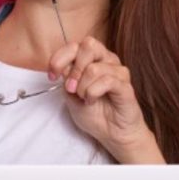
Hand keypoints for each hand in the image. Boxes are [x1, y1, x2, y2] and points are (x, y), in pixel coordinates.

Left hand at [48, 36, 163, 163]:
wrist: (111, 133)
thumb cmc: (93, 112)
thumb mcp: (70, 94)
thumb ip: (66, 77)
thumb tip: (63, 67)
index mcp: (92, 59)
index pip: (74, 46)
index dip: (59, 58)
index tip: (52, 76)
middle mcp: (106, 60)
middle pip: (88, 45)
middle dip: (74, 69)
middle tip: (71, 88)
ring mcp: (118, 72)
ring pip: (94, 68)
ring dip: (82, 87)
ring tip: (84, 98)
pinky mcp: (126, 86)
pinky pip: (107, 81)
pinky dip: (93, 93)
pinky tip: (91, 101)